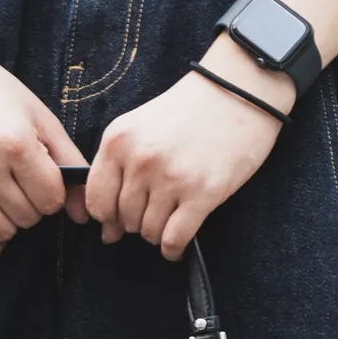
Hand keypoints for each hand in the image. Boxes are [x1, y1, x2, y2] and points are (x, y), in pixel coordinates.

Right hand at [0, 42, 88, 257]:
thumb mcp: (39, 117)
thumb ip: (69, 162)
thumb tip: (84, 215)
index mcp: (15, 142)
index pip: (51, 199)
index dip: (52, 193)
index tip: (41, 178)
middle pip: (28, 217)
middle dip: (31, 205)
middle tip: (18, 182)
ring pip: (3, 232)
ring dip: (10, 221)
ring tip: (2, 195)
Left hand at [86, 39, 294, 260]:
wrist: (240, 89)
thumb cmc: (189, 111)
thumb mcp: (139, 126)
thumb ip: (117, 170)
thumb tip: (107, 231)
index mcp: (118, 141)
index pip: (96, 201)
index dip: (107, 217)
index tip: (117, 219)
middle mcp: (141, 160)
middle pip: (125, 220)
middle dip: (137, 221)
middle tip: (157, 207)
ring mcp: (171, 178)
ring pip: (149, 232)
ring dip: (158, 233)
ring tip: (172, 215)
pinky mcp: (202, 193)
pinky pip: (174, 240)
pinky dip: (173, 249)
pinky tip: (176, 245)